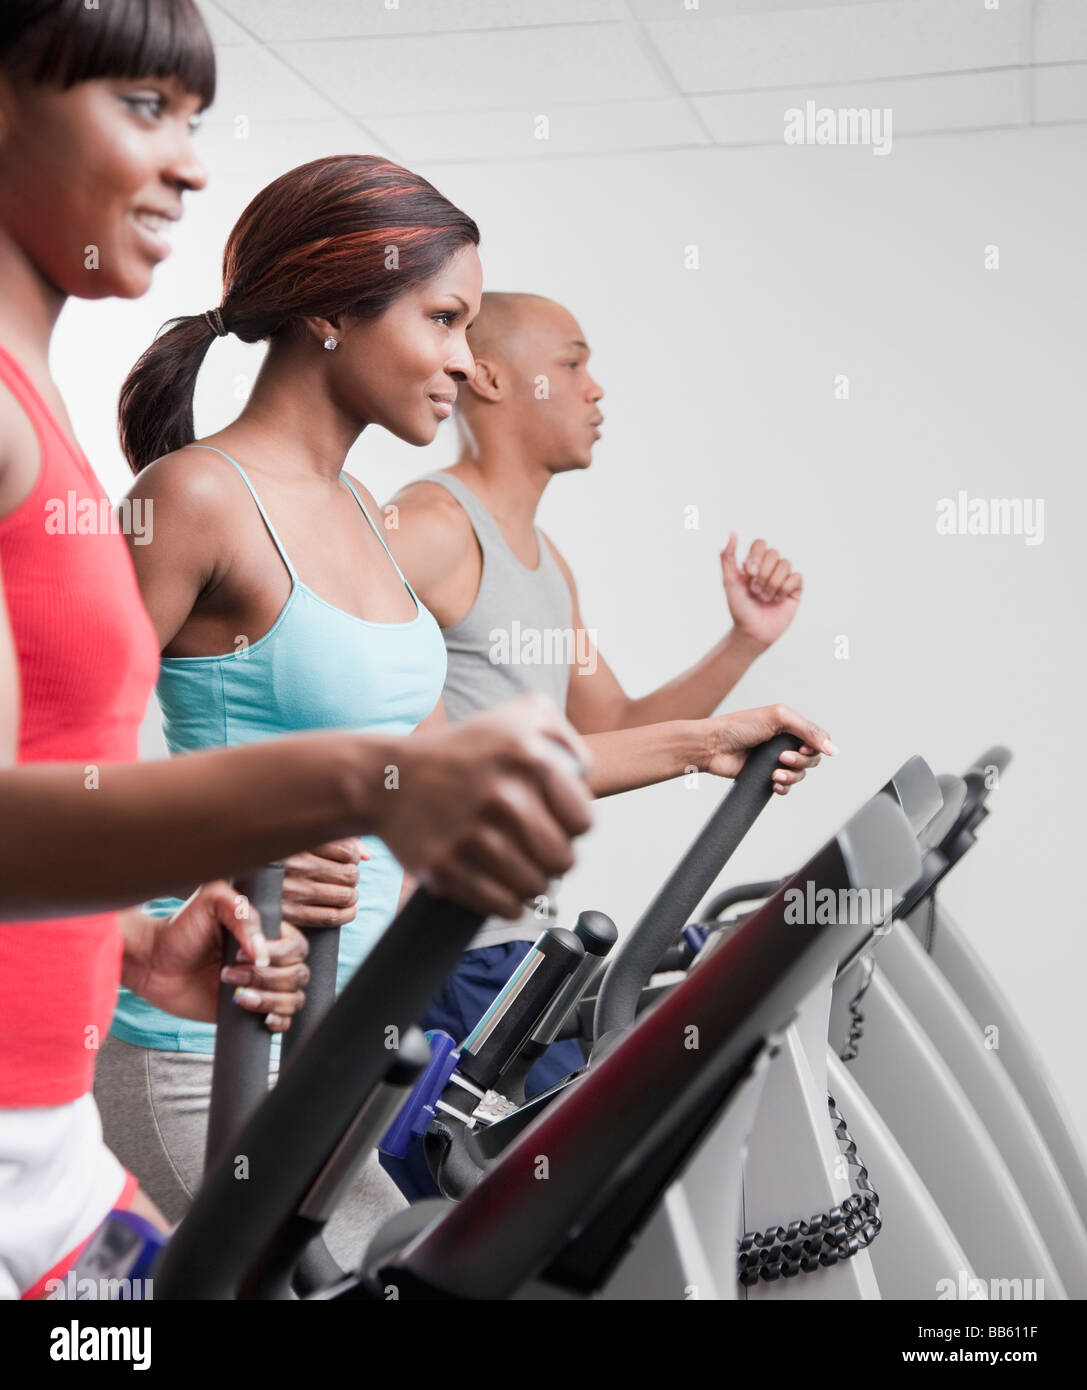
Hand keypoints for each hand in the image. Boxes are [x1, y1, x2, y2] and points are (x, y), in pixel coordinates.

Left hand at [130, 881, 310, 1031]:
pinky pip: (285, 1019)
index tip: (241, 955)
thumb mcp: (211, 901)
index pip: (297, 946)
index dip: (277, 955)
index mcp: (266, 932)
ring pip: (294, 998)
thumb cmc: (180, 929)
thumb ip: (242, 913)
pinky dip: (280, 1020)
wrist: (153, 963)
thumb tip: (262, 955)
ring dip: (269, 999)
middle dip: (267, 978)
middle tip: (229, 974)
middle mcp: (268, 959)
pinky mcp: (251, 1010)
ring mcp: (262, 986)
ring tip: (236, 996)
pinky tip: (263, 1016)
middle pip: (298, 973)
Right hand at [282, 838, 364, 928]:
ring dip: (351, 894)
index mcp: (296, 840)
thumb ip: (338, 838)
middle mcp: (292, 866)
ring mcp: (290, 891)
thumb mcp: (300, 837)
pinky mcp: (288, 913)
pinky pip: (331, 916)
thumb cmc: (278, 856)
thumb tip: (366, 856)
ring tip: (347, 891)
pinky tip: (350, 909)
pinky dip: (348, 913)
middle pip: (348, 874)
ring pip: (344, 895)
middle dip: (352, 875)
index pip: (346, 851)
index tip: (347, 858)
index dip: (353, 856)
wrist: (240, 884)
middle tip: (345, 876)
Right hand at [378, 693, 593, 919]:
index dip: (570, 826)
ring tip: (514, 863)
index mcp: (528, 757)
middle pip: (563, 860)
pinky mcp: (447, 868)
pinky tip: (498, 881)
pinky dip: (506, 901)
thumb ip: (565, 737)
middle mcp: (504, 796)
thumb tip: (585, 774)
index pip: (582, 821)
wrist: (389, 778)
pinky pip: (503, 906)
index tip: (554, 822)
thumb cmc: (459, 751)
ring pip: (535, 887)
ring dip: (530, 880)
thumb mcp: (519, 715)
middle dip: (552, 857)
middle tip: (532, 847)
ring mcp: (473, 836)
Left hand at [705, 704, 838, 793]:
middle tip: (781, 758)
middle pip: (812, 759)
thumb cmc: (739, 726)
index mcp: (789, 726)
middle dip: (800, 762)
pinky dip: (783, 787)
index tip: (803, 747)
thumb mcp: (778, 717)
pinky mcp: (764, 776)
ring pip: (800, 775)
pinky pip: (785, 788)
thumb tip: (833, 748)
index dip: (817, 747)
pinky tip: (772, 783)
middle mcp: (784, 743)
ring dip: (791, 776)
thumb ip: (808, 730)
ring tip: (774, 773)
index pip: (818, 740)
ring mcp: (775, 760)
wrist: (713, 746)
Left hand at [721, 533, 802, 647]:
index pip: (760, 544)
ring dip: (772, 584)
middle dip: (762, 574)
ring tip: (764, 598)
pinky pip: (795, 577)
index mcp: (754, 562)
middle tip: (755, 591)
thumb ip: (728, 557)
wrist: (752, 631)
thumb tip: (732, 533)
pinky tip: (778, 600)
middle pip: (773, 553)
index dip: (756, 557)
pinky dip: (784, 589)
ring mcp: (783, 577)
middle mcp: (770, 567)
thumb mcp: (729, 581)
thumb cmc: (739, 608)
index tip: (749, 573)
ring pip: (785, 564)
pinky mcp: (795, 588)